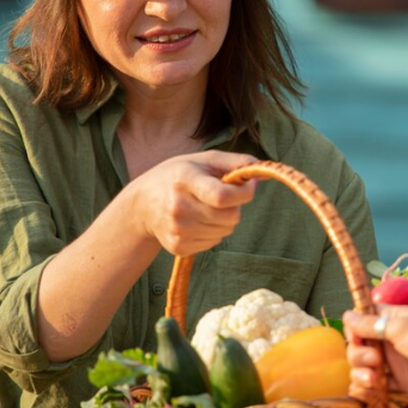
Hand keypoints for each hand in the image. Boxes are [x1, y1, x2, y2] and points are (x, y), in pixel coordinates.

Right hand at [130, 150, 258, 255]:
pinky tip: (197, 220)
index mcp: (184, 179)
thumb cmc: (178, 176)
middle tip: (221, 196)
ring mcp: (177, 229)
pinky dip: (213, 232)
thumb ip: (237, 163)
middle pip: (230, 217)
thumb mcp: (203, 160)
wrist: (142, 204)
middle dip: (235, 206)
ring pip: (226, 231)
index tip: (249, 185)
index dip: (244, 193)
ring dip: (224, 219)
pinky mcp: (178, 246)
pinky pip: (214, 242)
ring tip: (205, 207)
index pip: (223, 196)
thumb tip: (265, 172)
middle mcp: (177, 206)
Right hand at [344, 305, 407, 401]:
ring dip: (360, 373)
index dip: (355, 329)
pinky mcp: (398, 383)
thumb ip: (372, 324)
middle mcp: (388, 339)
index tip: (358, 337)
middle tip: (376, 360)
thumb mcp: (401, 327)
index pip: (361, 320)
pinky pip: (373, 386)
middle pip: (358, 346)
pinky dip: (366, 389)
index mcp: (390, 319)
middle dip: (358, 354)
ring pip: (362, 366)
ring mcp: (393, 362)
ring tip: (374, 379)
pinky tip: (367, 392)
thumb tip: (346, 314)